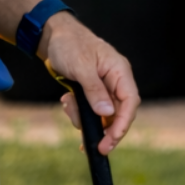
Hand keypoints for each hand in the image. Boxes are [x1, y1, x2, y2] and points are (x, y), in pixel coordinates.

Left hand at [36, 12, 140, 154]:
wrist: (54, 36)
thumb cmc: (70, 44)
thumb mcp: (81, 67)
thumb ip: (95, 90)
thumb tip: (107, 112)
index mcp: (120, 71)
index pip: (130, 101)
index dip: (123, 123)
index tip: (111, 140)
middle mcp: (116, 81)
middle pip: (119, 112)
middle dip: (106, 129)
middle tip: (95, 147)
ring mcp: (104, 87)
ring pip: (103, 114)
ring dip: (85, 117)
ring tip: (68, 104)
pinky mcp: (92, 92)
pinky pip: (91, 110)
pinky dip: (79, 112)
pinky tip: (67, 102)